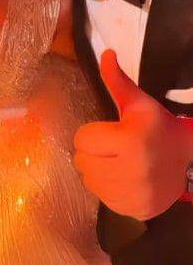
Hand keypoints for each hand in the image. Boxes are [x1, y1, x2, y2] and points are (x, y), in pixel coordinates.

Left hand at [74, 50, 192, 219]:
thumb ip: (117, 81)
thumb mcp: (140, 103)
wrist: (190, 161)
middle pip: (81, 161)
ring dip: (97, 171)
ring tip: (116, 162)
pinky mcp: (133, 210)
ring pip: (89, 181)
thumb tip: (105, 54)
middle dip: (92, 152)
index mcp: (129, 141)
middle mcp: (130, 171)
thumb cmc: (160, 128)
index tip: (110, 132)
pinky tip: (123, 178)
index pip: (82, 138)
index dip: (93, 133)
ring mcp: (132, 195)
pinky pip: (102, 199)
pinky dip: (108, 189)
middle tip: (112, 148)